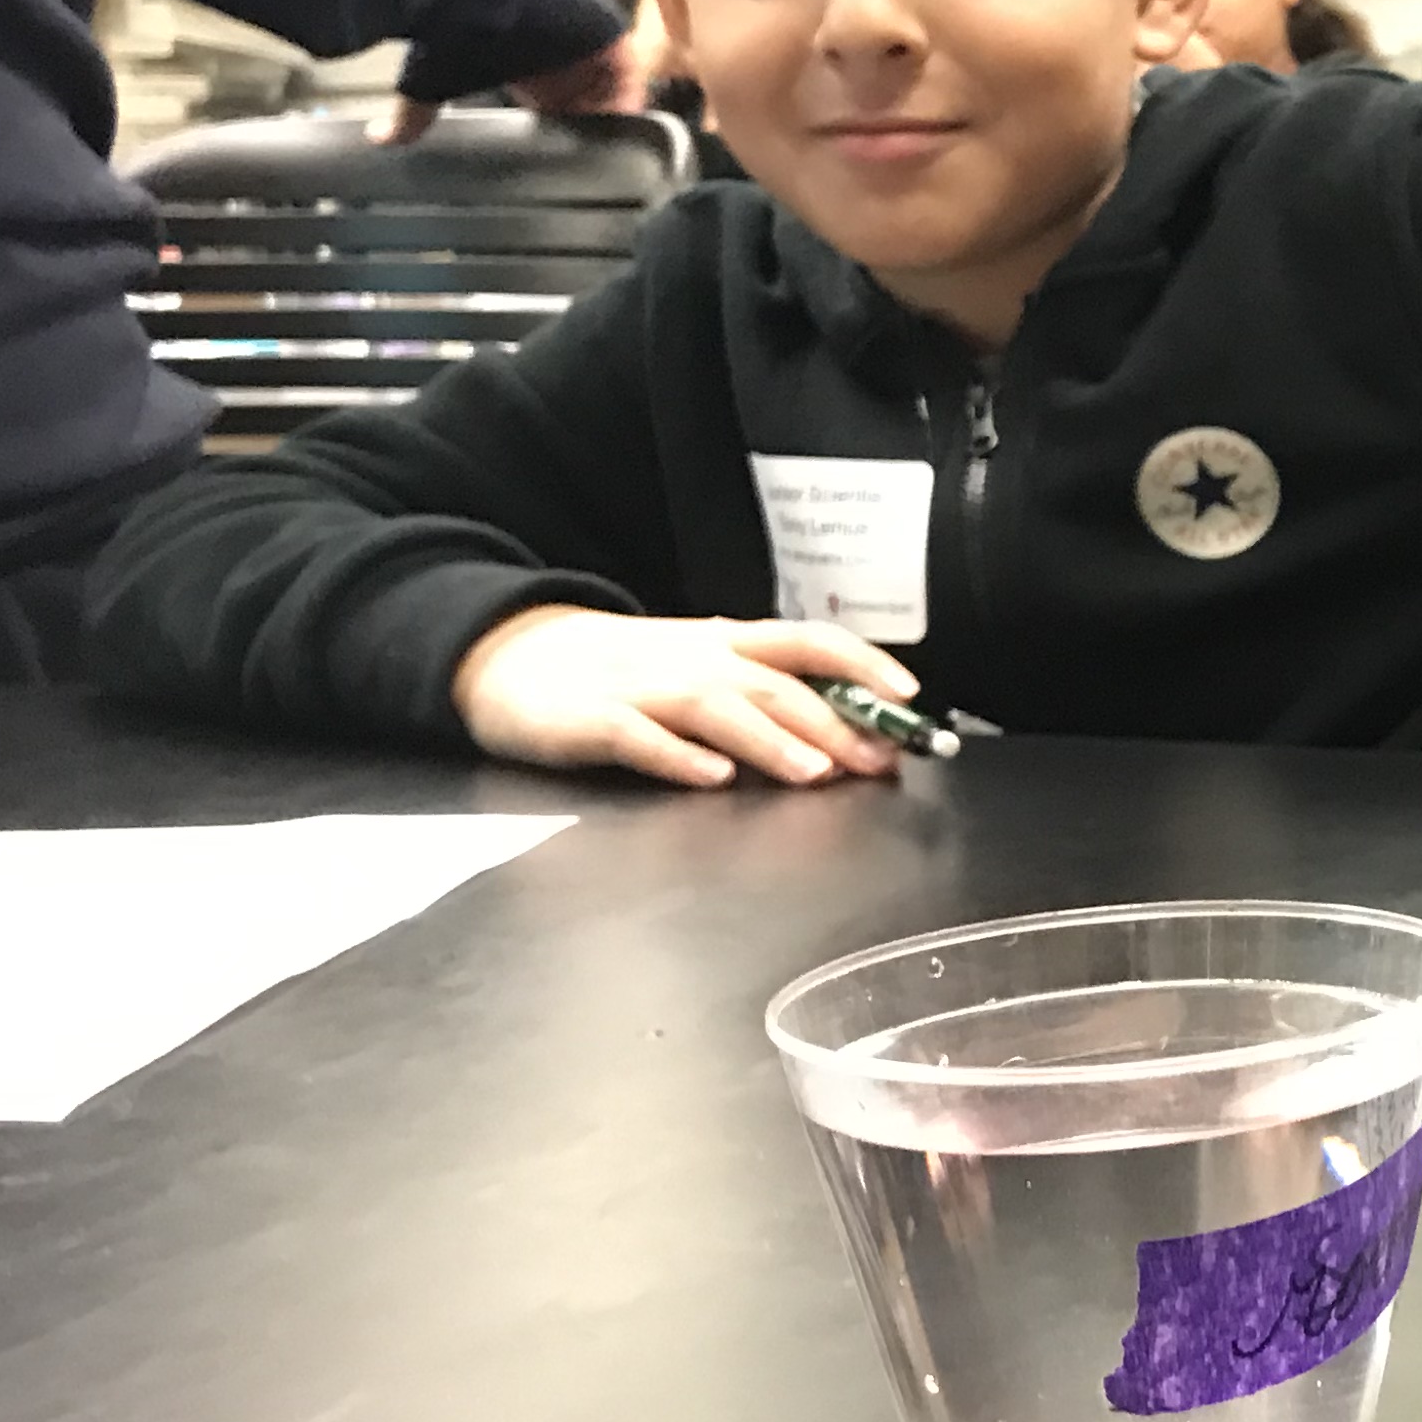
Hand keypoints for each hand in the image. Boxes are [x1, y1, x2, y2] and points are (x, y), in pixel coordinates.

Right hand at [378, 43, 642, 145]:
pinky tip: (619, 136)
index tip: (555, 165)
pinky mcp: (611, 39)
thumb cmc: (453, 28)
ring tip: (603, 159)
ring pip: (612, 96)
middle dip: (588, 133)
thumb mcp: (436, 78)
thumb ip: (414, 112)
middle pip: (590, 105)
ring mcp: (591, 46)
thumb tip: (375, 138)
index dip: (558, 132)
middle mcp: (564, 54)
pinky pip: (630, 82)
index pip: (556, 107)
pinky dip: (627, 107)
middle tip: (584, 172)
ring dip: (609, 123)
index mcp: (529, 64)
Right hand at [450, 608, 918, 789]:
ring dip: (770, 740)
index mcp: (726, 646)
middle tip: (880, 760)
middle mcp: (694, 662)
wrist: (511, 655)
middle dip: (833, 723)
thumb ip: (766, 693)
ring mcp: (641, 690)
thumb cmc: (621, 671)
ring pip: (717, 708)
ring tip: (814, 773)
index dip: (863, 665)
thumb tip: (852, 729)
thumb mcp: (702, 668)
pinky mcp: (590, 721)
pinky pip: (637, 738)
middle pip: (774, 686)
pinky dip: (677, 757)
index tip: (910, 696)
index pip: (809, 643)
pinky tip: (711, 778)